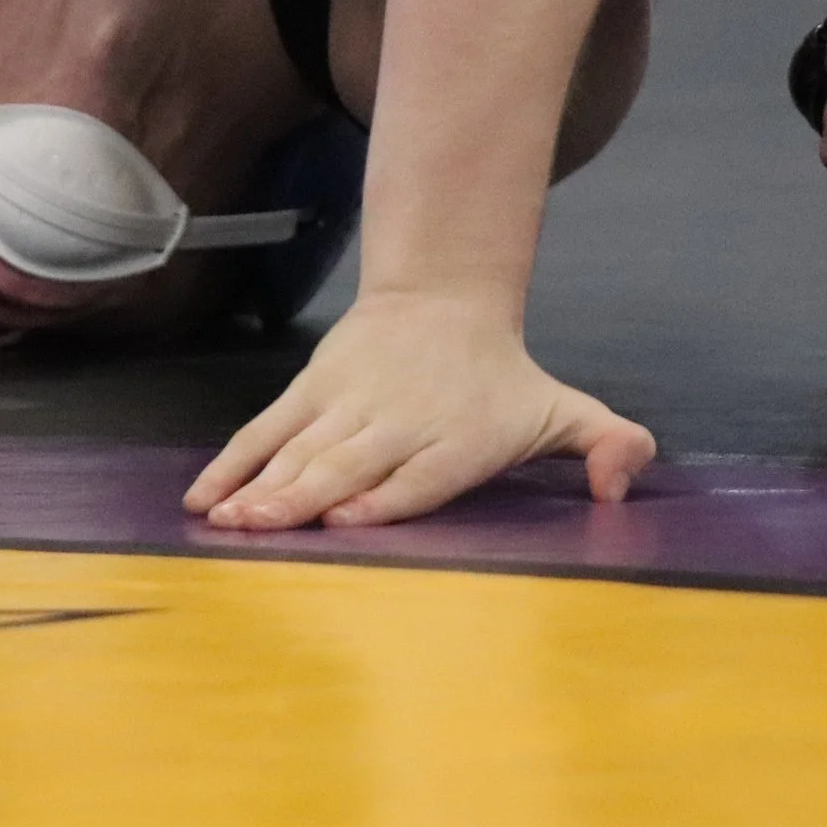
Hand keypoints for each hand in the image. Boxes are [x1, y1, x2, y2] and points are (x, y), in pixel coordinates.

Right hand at [185, 291, 657, 529]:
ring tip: (228, 518)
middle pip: (350, 465)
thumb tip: (622, 486)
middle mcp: (402, 420)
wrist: (445, 299)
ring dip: (262, 484)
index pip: (420, 474)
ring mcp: (350, 402)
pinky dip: (233, 462)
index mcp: (461, 436)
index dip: (384, 497)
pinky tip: (204, 498)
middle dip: (308, 496)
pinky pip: (266, 428)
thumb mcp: (565, 408)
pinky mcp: (313, 388)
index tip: (349, 519)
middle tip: (267, 527)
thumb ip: (609, 446)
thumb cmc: (503, 380)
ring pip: (302, 448)